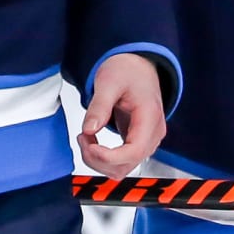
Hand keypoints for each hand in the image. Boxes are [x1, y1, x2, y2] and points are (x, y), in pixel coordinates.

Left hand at [79, 53, 166, 178]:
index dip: (109, 157)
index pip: (134, 152)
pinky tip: (92, 141)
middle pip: (126, 165)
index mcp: (150, 118)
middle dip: (98, 159)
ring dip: (98, 161)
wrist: (138, 65)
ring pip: (122, 168)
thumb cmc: (129, 70)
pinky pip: (120, 162)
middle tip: (82, 137)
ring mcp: (146, 140)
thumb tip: (89, 129)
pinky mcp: (136, 142)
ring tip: (85, 138)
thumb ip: (99, 106)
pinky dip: (102, 158)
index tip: (89, 145)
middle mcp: (152, 134)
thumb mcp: (109, 81)